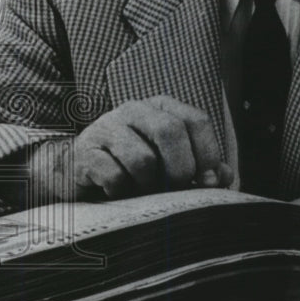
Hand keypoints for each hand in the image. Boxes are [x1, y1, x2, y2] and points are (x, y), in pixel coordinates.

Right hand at [28, 96, 232, 201]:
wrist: (75, 173)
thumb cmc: (132, 168)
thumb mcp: (169, 165)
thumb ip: (201, 168)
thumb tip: (224, 175)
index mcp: (161, 108)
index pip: (196, 120)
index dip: (208, 153)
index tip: (209, 182)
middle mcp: (135, 110)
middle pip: (170, 131)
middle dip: (181, 168)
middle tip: (176, 188)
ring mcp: (107, 127)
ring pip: (142, 158)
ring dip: (148, 185)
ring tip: (141, 191)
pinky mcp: (84, 152)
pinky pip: (114, 176)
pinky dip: (121, 192)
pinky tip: (116, 191)